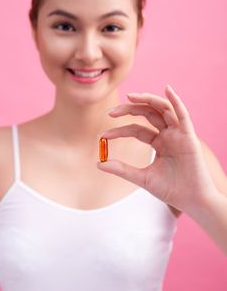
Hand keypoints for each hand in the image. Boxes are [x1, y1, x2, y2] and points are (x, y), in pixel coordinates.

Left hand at [97, 85, 215, 213]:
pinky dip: (175, 100)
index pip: (136, 130)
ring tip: (131, 97)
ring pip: (163, 109)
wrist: (191, 201)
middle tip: (111, 112)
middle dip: (129, 109)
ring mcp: (178, 133)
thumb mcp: (141, 177)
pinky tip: (167, 89)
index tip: (103, 136)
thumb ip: (121, 169)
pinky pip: (182, 114)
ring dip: (148, 100)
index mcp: (158, 143)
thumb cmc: (170, 190)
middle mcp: (168, 135)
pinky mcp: (189, 136)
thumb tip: (98, 163)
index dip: (119, 131)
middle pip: (147, 114)